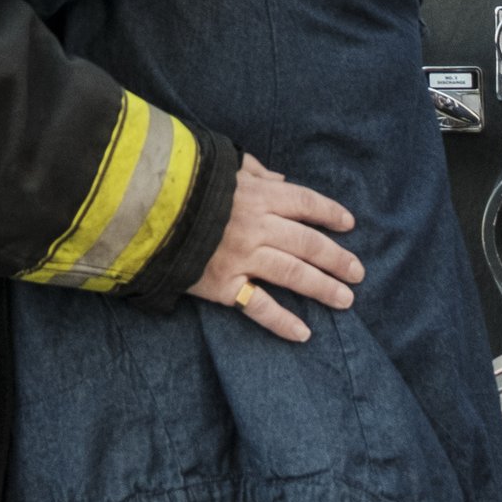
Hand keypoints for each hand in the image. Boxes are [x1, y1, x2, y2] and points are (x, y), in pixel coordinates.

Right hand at [190, 155, 362, 345]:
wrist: (144, 212)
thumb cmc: (184, 185)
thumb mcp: (222, 168)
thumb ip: (254, 172)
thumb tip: (280, 179)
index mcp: (259, 196)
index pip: (305, 203)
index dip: (329, 213)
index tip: (349, 224)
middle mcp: (258, 227)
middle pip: (308, 243)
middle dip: (337, 258)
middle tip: (357, 272)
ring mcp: (243, 258)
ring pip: (294, 274)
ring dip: (323, 288)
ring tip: (345, 300)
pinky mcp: (225, 286)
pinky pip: (259, 307)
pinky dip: (282, 322)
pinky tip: (303, 333)